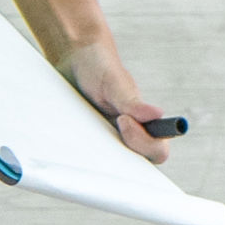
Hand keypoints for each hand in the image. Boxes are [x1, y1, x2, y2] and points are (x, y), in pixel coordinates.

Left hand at [56, 42, 174, 163]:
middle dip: (118, 158)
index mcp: (145, 124)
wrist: (72, 58)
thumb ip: (132, 102)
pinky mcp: (86, 140)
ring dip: (96, 155)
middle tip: (97, 135)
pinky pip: (86, 155)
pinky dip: (79, 151)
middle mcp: (129, 135)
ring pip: (108, 164)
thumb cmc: (99, 68)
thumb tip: (157, 114)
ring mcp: (107, 139)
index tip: (123, 121)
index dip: (145, 144)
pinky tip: (67, 140)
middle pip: (133, 165)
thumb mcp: (114, 83)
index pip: (157, 151)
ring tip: (81, 134)